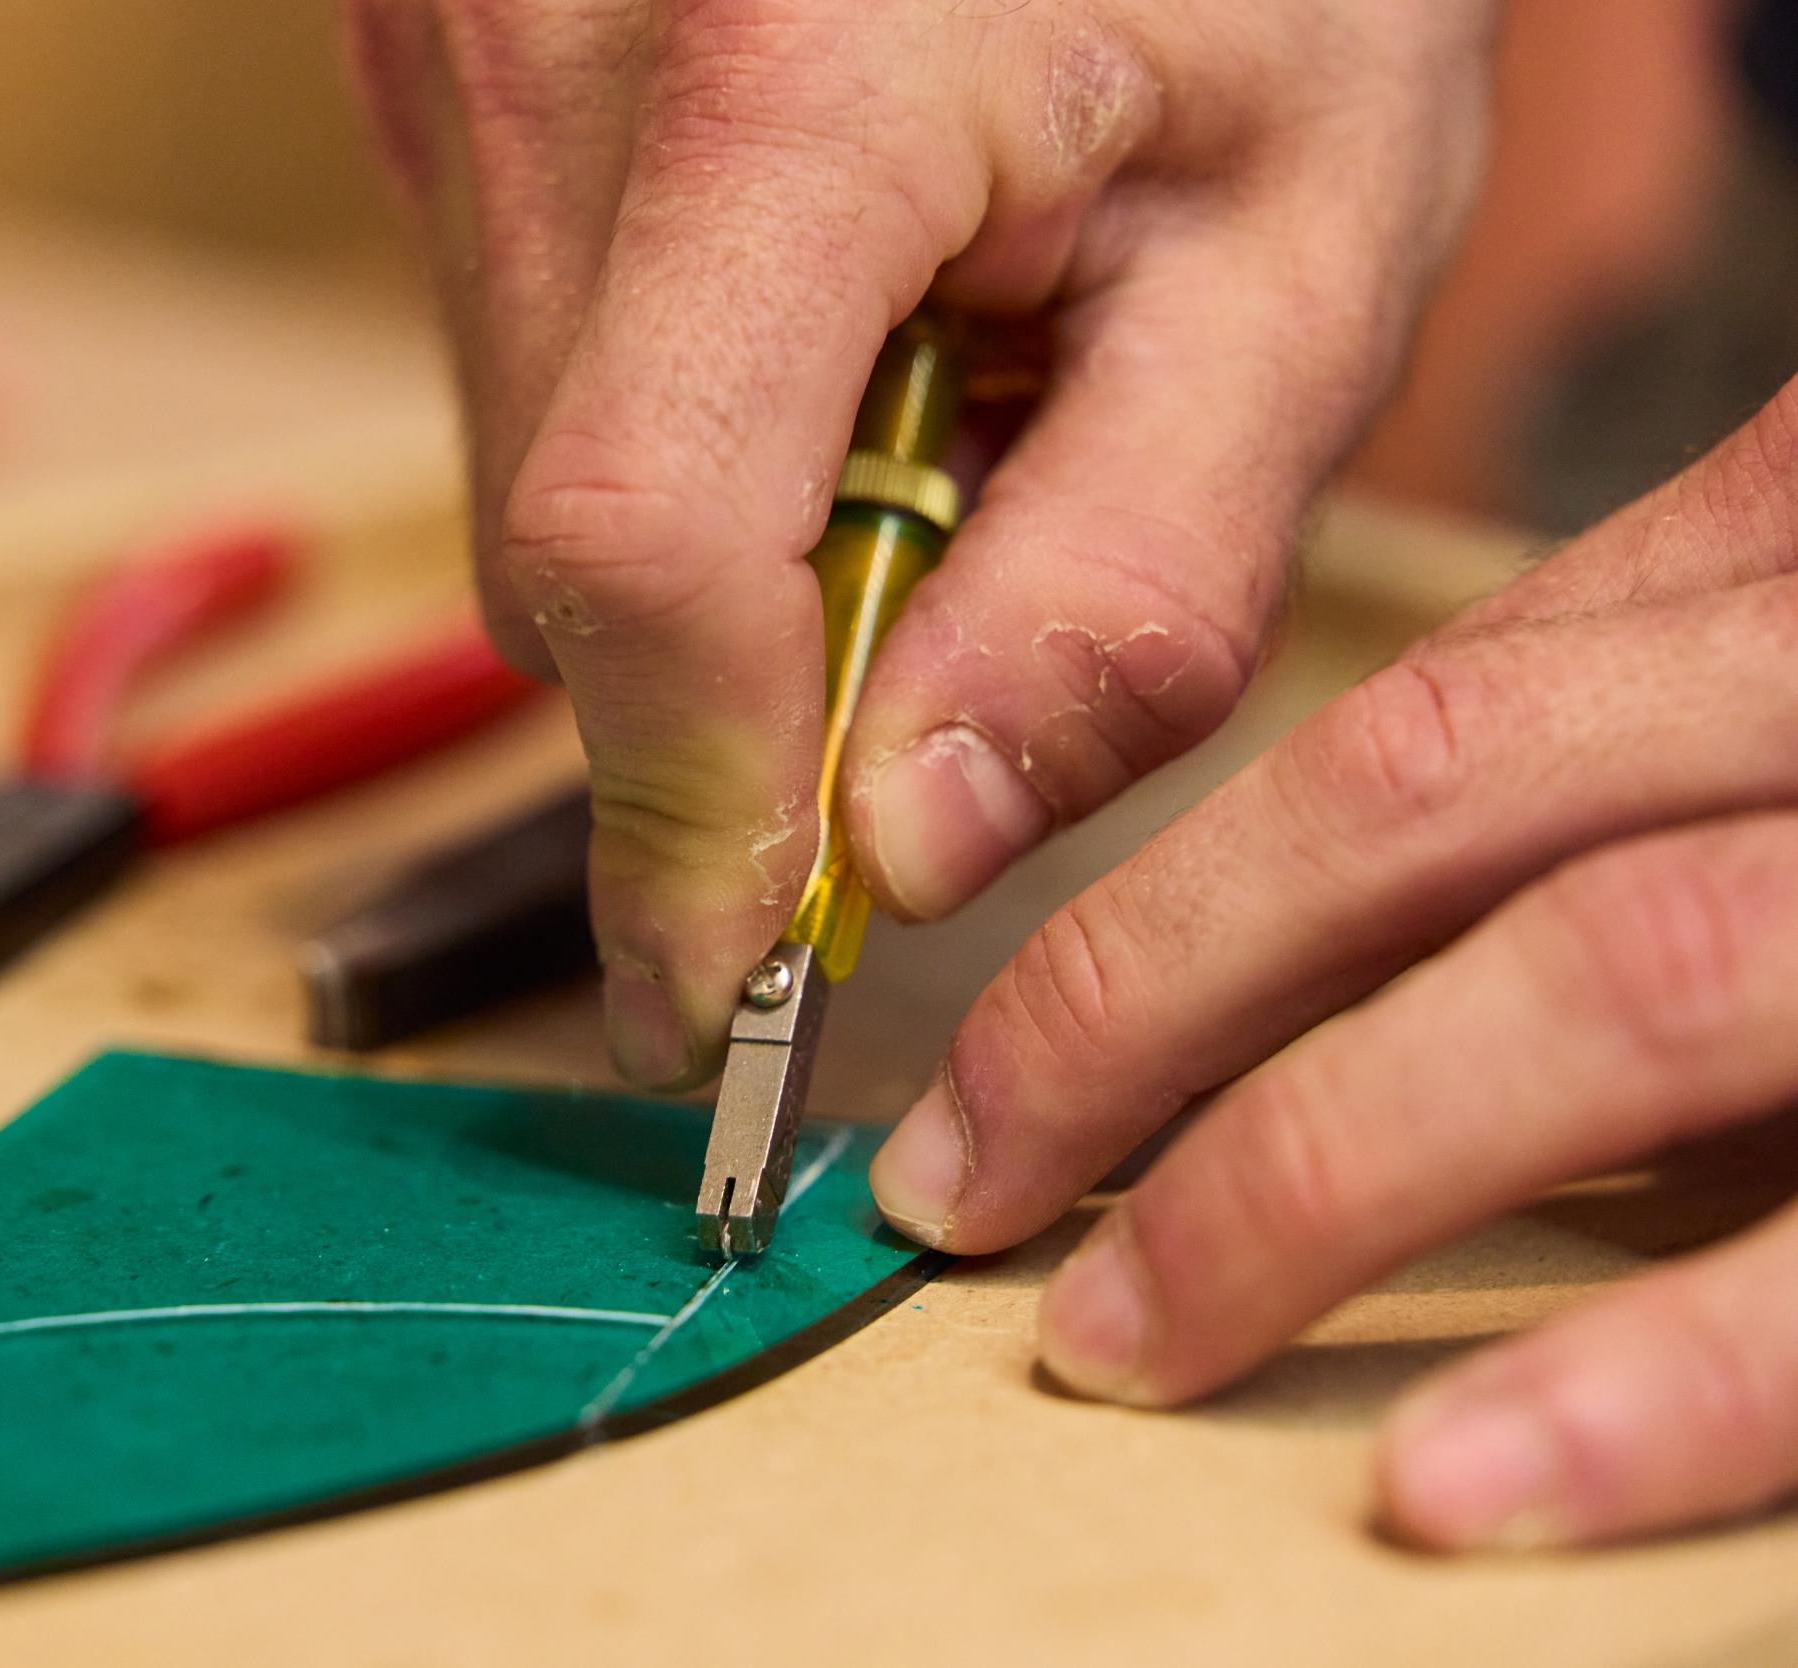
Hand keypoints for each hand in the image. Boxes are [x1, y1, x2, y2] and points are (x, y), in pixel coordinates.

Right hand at [346, 0, 1495, 1085]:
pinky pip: (511, 379)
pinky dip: (660, 441)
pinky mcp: (426, 72)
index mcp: (790, 66)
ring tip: (902, 400)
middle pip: (566, 552)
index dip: (691, 810)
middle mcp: (551, 46)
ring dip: (704, 554)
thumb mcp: (1309, 250)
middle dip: (734, 684)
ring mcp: (455, 52)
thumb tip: (903, 844)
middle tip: (931, 620)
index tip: (733, 982)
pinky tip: (804, 332)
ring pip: (522, 487)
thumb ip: (1134, 580)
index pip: (651, 544)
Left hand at [871, 381, 1797, 1549]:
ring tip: (1125, 1340)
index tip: (978, 1086)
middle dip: (1153, 1019)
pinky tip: (1457, 1488)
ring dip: (1322, 1177)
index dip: (1149, 920)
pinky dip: (1671, 1380)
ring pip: (1624, 981)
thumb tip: (1293, 1013)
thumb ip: (1614, 792)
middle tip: (974, 1205)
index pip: (1398, 734)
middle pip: (1444, 803)